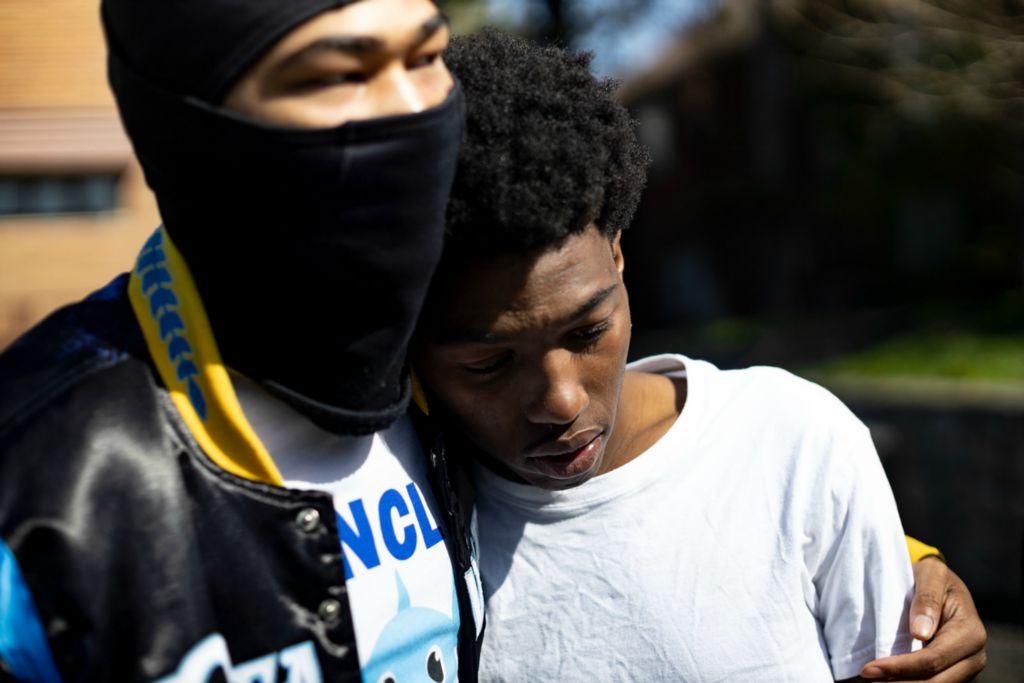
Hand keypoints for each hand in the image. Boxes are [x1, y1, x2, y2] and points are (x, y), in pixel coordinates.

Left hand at [859, 557, 986, 681]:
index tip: (869, 669)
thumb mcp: (931, 574)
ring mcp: (965, 668)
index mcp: (970, 633)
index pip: (932, 659)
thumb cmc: (933, 576)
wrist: (940, 583)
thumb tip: (920, 633)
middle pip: (934, 682)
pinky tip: (884, 680)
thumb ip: (927, 599)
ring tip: (873, 682)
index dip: (901, 667)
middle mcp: (973, 656)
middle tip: (866, 680)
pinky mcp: (954, 673)